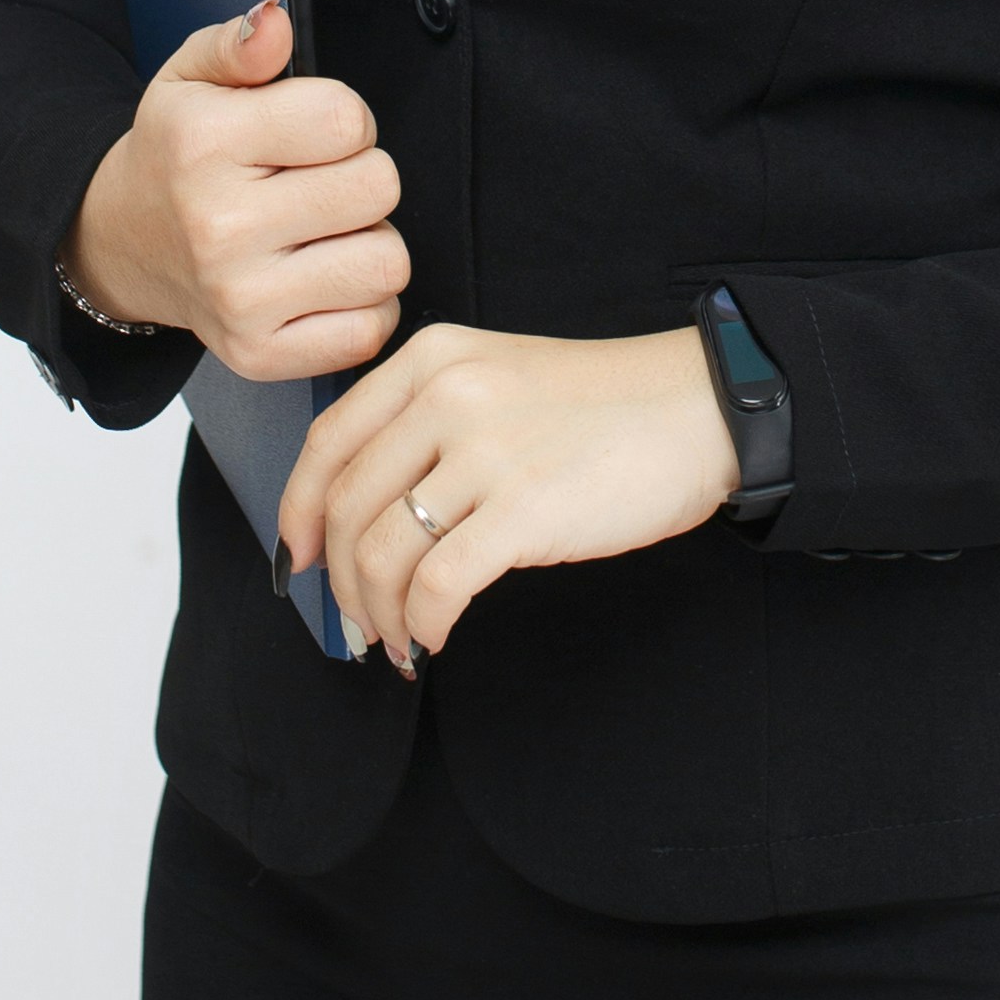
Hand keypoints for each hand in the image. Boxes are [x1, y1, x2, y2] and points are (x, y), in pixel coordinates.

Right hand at [62, 0, 407, 381]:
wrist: (123, 243)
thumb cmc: (174, 158)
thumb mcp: (191, 79)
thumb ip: (241, 44)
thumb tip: (274, 23)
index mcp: (205, 145)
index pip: (347, 119)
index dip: (343, 119)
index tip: (310, 134)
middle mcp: (219, 227)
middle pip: (378, 187)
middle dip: (360, 177)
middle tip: (315, 184)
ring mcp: (241, 299)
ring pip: (387, 260)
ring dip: (367, 242)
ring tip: (320, 232)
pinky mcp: (261, 354)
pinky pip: (371, 327)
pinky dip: (361, 305)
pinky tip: (320, 280)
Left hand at [275, 322, 741, 670]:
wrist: (702, 407)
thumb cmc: (605, 407)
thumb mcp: (499, 378)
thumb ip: (428, 420)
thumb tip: (362, 513)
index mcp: (431, 359)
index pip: (327, 442)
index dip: (297, 512)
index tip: (297, 560)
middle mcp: (446, 395)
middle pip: (344, 507)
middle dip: (338, 582)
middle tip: (357, 622)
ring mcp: (484, 451)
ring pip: (381, 553)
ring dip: (380, 614)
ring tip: (399, 640)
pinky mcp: (523, 508)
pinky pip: (438, 585)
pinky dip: (424, 625)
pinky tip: (436, 638)